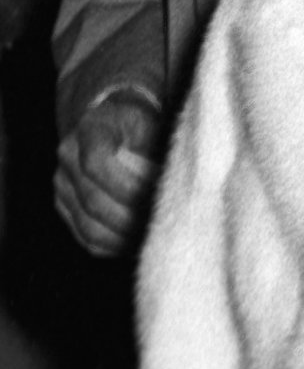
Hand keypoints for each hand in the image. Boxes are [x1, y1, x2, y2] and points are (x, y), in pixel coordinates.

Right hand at [54, 90, 161, 255]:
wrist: (116, 124)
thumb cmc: (142, 125)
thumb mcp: (153, 121)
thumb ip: (159, 145)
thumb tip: (176, 179)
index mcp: (90, 129)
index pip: (97, 163)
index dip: (127, 186)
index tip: (158, 195)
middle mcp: (69, 156)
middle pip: (94, 201)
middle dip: (132, 218)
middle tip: (163, 226)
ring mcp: (63, 184)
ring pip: (90, 226)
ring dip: (124, 238)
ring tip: (153, 238)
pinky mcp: (65, 206)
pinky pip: (88, 238)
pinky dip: (116, 247)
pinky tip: (139, 242)